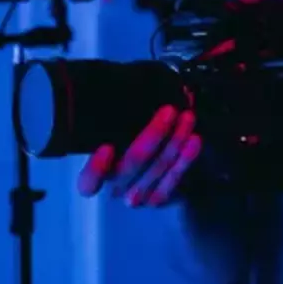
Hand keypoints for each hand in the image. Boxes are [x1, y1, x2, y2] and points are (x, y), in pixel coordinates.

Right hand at [76, 105, 200, 207]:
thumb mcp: (117, 128)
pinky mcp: (158, 198)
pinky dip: (185, 159)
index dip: (96, 169)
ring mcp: (138, 196)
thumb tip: (141, 85)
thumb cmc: (125, 140)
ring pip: (157, 170)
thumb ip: (122, 117)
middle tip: (169, 111)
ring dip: (175, 141)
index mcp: (97, 173)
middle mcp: (116, 188)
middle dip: (153, 136)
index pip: (88, 182)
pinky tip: (194, 140)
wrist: (144, 168)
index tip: (106, 147)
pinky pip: (174, 180)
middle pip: (131, 166)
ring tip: (187, 118)